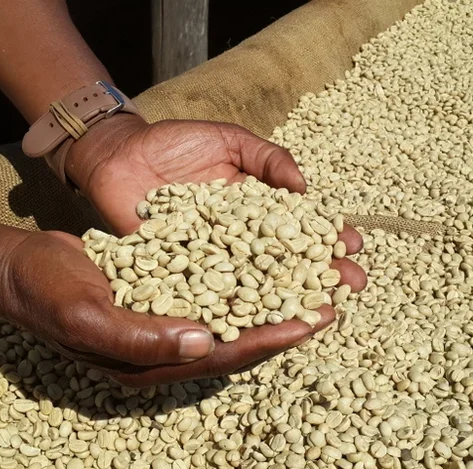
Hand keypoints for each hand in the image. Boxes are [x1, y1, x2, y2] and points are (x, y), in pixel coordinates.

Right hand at [0, 230, 336, 386]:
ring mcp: (163, 321)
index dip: (272, 337)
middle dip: (286, 321)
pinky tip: (267, 257)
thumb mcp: (86, 316)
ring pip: (231, 314)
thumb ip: (143, 337)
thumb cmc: (46, 293)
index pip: (226, 355)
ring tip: (312, 279)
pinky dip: (242, 276)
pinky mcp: (161, 294)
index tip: (315, 319)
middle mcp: (165, 348)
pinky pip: (212, 289)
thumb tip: (205, 342)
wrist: (18, 267)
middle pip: (239, 338)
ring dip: (271, 298)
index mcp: (152, 364)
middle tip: (332, 300)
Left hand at [66, 114, 366, 289]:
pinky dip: (232, 311)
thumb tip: (305, 188)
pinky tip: (258, 323)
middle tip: (351, 287)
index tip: (354, 246)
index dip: (327, 237)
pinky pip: (208, 297)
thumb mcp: (228, 140)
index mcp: (255, 210)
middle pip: (286, 264)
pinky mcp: (180, 276)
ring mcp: (211, 263)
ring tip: (319, 311)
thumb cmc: (173, 143)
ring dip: (288, 300)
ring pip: (254, 287)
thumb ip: (267, 158)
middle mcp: (238, 242)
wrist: (118, 156)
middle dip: (320, 275)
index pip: (299, 228)